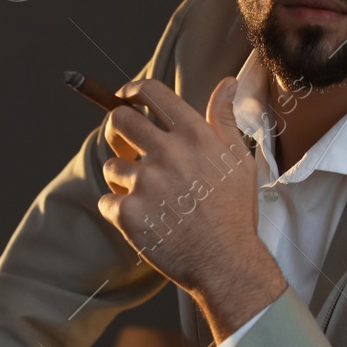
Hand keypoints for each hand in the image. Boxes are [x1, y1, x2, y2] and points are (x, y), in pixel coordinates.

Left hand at [99, 77, 286, 339]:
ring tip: (147, 198)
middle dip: (117, 130)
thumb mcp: (239, 159)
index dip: (133, 90)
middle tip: (126, 146)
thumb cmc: (234, 212)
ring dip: (123, 179)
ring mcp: (145, 183)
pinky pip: (107, 201)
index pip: (153, 94)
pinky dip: (118, 211)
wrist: (226, 262)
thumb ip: (224, 118)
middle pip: (119, 120)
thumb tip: (226, 83)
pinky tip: (142, 221)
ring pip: (112, 166)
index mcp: (194, 136)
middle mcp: (168, 153)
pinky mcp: (128, 212)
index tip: (126, 96)